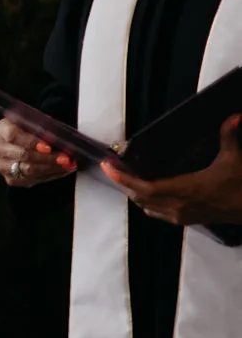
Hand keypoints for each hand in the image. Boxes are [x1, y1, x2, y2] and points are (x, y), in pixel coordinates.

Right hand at [0, 118, 74, 188]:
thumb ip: (44, 128)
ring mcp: (2, 165)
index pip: (13, 135)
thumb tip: (59, 139)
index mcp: (2, 128)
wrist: (26, 140)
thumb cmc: (33, 130)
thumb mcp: (35, 122)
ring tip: (67, 164)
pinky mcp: (10, 178)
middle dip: (47, 158)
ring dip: (51, 168)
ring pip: (28, 170)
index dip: (31, 142)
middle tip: (65, 158)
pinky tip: (60, 170)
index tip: (48, 147)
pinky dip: (49, 175)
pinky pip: (31, 180)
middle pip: (22, 155)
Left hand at [105, 115, 241, 225]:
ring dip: (133, 192)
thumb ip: (229, 136)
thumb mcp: (235, 159)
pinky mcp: (186, 220)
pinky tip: (145, 192)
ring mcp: (181, 215)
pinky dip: (145, 202)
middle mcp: (179, 205)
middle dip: (123, 182)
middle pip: (139, 197)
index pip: (144, 187)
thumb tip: (234, 117)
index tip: (109, 166)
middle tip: (113, 166)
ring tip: (124, 176)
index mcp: (186, 190)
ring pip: (146, 206)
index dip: (122, 178)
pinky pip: (156, 213)